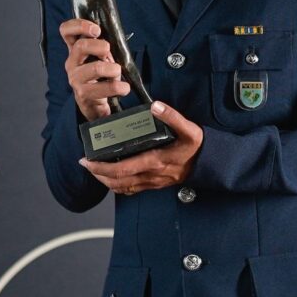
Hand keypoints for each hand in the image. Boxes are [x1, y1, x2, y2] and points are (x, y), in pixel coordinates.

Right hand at [59, 18, 129, 121]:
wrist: (94, 104)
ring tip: (118, 72)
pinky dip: (117, 87)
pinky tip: (123, 87)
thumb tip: (115, 38)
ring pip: (94, 68)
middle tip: (109, 51)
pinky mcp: (83, 93)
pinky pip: (102, 88)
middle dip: (100, 46)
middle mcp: (72, 62)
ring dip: (112, 69)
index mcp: (75, 50)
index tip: (96, 30)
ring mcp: (75, 78)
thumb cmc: (101, 77)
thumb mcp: (102, 58)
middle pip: (80, 46)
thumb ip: (103, 47)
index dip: (79, 25)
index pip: (66, 31)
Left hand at [80, 101, 203, 194]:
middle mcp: (151, 175)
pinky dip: (118, 185)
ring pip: (122, 188)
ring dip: (105, 180)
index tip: (87, 160)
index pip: (121, 169)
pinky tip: (112, 177)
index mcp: (154, 161)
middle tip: (85, 163)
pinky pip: (132, 190)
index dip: (101, 167)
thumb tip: (155, 106)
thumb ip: (172, 116)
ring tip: (95, 169)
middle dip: (97, 174)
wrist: (211, 164)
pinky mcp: (155, 184)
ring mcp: (152, 182)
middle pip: (116, 182)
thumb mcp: (189, 129)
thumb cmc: (198, 147)